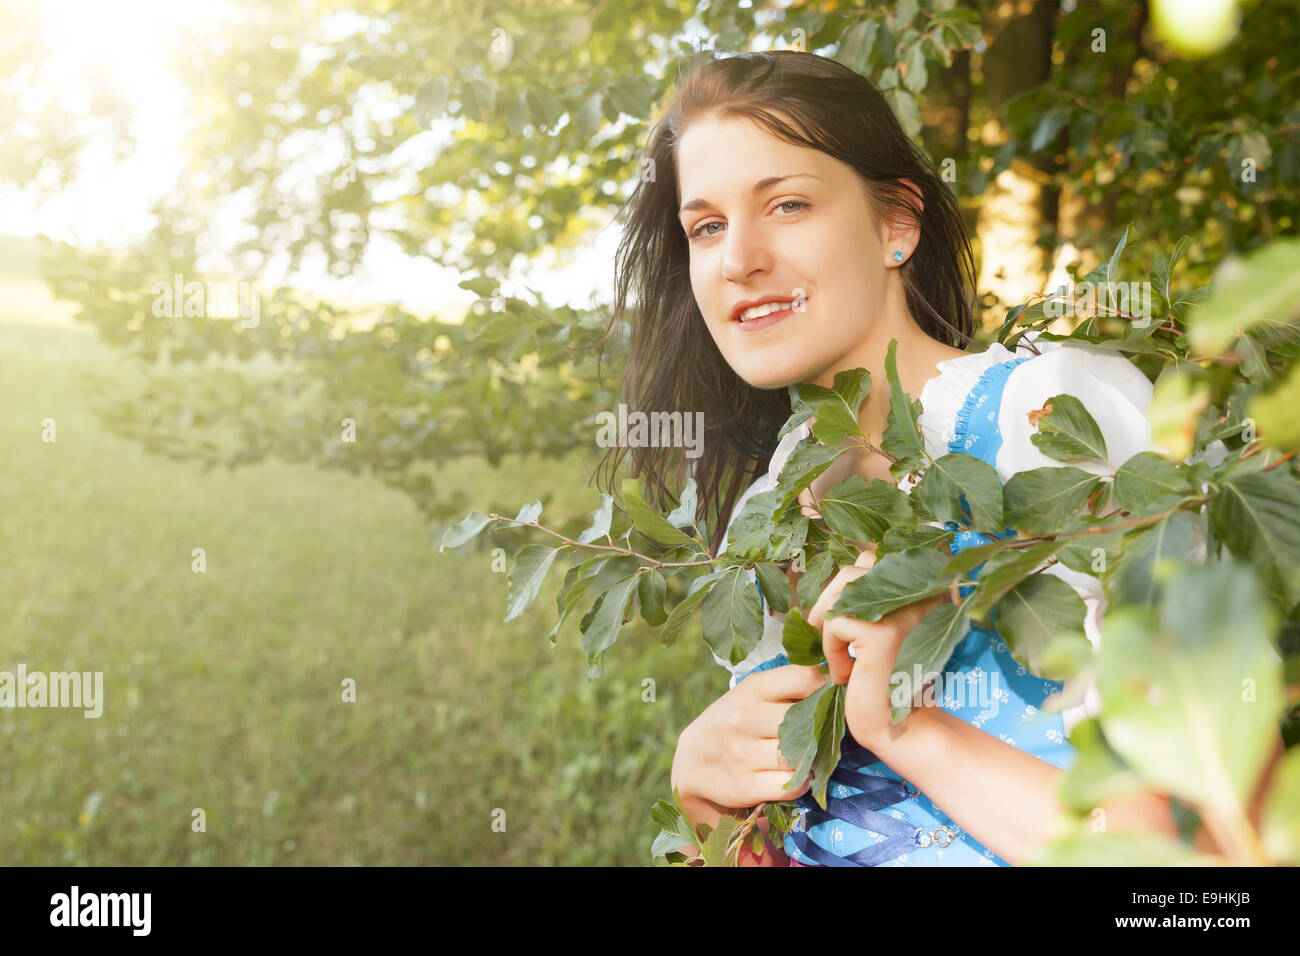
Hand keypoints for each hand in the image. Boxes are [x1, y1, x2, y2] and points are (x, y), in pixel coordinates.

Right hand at [671, 664, 829, 825]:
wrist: (692, 760)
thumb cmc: (734, 721)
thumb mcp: (752, 695)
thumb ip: (788, 686)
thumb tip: (837, 683)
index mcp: (752, 688)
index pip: (805, 678)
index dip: (827, 689)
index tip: (834, 699)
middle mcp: (744, 717)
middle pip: (806, 721)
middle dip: (820, 730)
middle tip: (824, 735)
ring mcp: (742, 752)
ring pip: (801, 756)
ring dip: (811, 759)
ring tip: (807, 756)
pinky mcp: (744, 785)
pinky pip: (792, 785)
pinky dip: (800, 783)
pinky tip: (794, 776)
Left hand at [806, 546, 950, 755]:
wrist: (895, 727)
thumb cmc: (883, 676)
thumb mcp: (879, 622)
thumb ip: (870, 591)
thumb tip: (843, 563)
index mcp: (925, 586)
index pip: (873, 556)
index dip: (849, 587)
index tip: (846, 623)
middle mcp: (922, 593)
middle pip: (855, 569)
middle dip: (831, 601)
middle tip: (828, 636)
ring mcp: (905, 611)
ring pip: (842, 592)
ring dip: (829, 624)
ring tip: (839, 656)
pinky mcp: (883, 634)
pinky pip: (834, 622)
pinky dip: (830, 649)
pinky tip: (846, 674)